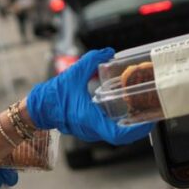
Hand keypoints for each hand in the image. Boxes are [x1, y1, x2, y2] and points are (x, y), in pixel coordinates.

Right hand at [26, 48, 154, 144]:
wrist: (38, 108)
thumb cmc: (53, 95)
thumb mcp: (74, 73)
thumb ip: (92, 60)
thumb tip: (108, 52)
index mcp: (90, 120)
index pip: (118, 135)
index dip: (136, 132)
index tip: (147, 123)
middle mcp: (91, 130)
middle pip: (121, 136)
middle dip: (138, 127)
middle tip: (150, 114)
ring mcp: (89, 132)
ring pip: (115, 134)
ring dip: (129, 126)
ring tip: (141, 111)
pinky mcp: (88, 129)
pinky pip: (108, 130)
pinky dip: (119, 123)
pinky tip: (125, 111)